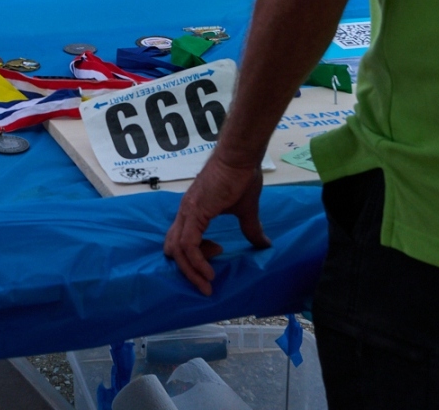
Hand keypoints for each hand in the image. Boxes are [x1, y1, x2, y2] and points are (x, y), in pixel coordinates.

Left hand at [163, 152, 272, 295]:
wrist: (239, 158)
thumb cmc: (241, 177)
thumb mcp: (245, 210)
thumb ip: (251, 228)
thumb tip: (264, 244)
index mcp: (193, 211)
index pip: (181, 240)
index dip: (194, 256)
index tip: (217, 256)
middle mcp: (185, 212)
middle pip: (173, 248)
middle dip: (188, 269)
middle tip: (206, 281)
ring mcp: (187, 211)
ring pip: (177, 249)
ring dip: (191, 271)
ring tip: (207, 282)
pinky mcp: (194, 212)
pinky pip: (188, 244)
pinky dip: (196, 262)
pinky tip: (209, 272)